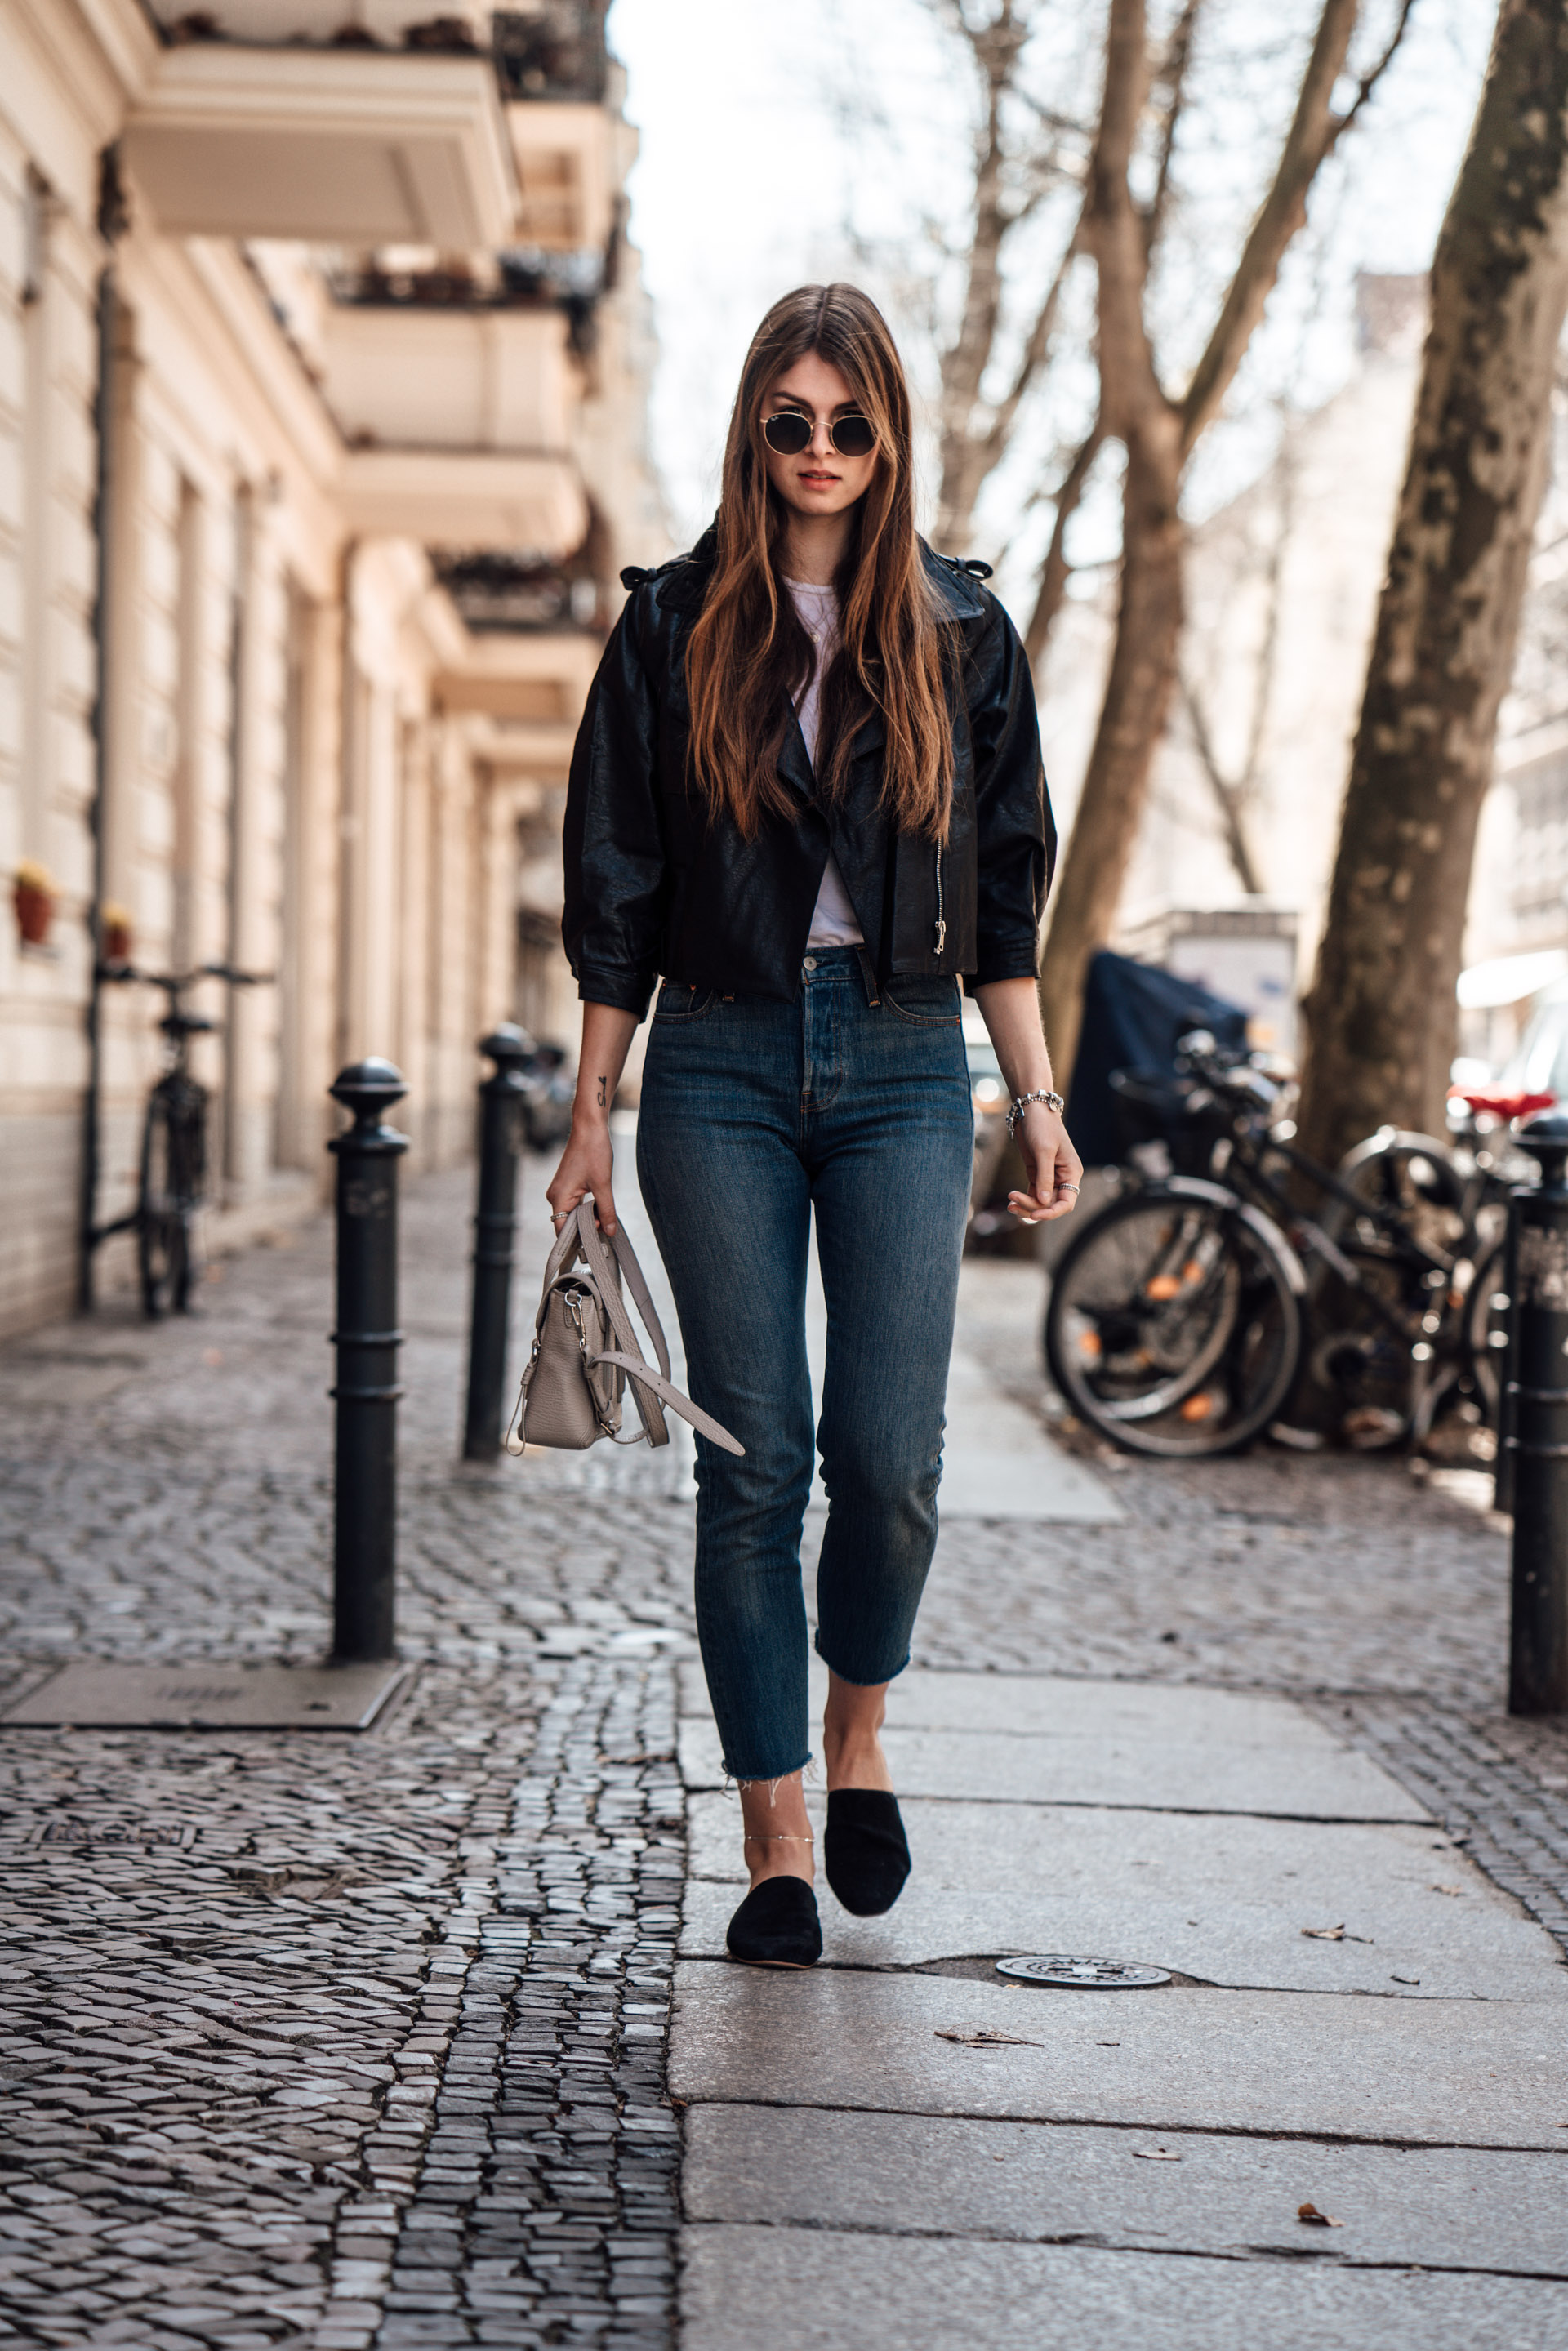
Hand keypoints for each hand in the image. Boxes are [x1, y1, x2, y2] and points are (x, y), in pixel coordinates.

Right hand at [546, 1115, 616, 1236]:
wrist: (589, 1127)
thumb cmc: (593, 1151)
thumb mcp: (603, 1184)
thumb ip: (606, 1210)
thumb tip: (610, 1232)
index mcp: (558, 1197)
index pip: (562, 1230)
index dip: (578, 1239)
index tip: (595, 1243)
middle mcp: (555, 1195)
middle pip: (568, 1223)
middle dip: (586, 1229)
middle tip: (606, 1233)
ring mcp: (560, 1190)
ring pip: (573, 1214)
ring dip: (588, 1219)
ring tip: (605, 1222)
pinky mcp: (567, 1185)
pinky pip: (575, 1204)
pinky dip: (587, 1209)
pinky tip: (601, 1210)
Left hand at [1007, 1102, 1082, 1224]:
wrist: (1031, 1110)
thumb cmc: (1042, 1126)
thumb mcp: (1044, 1151)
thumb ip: (1044, 1178)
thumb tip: (1044, 1203)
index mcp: (1071, 1173)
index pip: (1067, 1202)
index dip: (1052, 1212)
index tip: (1035, 1215)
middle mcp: (1063, 1177)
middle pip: (1051, 1204)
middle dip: (1033, 1207)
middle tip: (1013, 1202)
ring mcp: (1049, 1177)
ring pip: (1040, 1201)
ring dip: (1026, 1206)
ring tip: (1010, 1205)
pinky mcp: (1036, 1174)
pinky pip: (1032, 1194)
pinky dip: (1023, 1199)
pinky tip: (1011, 1201)